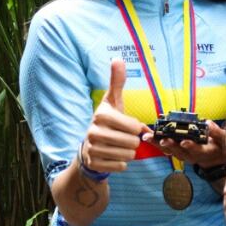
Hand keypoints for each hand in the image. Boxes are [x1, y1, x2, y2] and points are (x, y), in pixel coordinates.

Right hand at [78, 59, 146, 173]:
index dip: (136, 128)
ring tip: (117, 147)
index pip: (135, 126)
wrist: (88, 148)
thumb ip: (117, 82)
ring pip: (129, 155)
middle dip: (133, 142)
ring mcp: (92, 149)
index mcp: (101, 115)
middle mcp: (93, 132)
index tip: (127, 127)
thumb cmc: (107, 122)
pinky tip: (112, 157)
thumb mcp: (112, 102)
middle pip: (133, 142)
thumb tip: (117, 59)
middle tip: (122, 138)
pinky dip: (121, 164)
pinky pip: (121, 166)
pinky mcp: (94, 164)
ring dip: (128, 153)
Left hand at [142, 120, 225, 167]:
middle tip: (162, 140)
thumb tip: (207, 122)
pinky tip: (147, 135)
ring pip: (168, 150)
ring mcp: (182, 155)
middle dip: (169, 145)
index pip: (197, 150)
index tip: (184, 142)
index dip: (191, 146)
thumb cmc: (219, 146)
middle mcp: (191, 156)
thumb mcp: (223, 139)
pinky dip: (155, 142)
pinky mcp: (176, 152)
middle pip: (178, 151)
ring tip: (147, 137)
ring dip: (157, 144)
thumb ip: (216, 132)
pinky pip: (164, 148)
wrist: (214, 157)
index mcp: (204, 152)